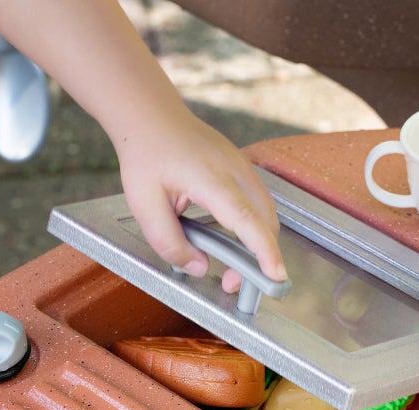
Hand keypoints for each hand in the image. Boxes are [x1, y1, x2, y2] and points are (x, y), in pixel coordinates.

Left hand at [116, 107, 286, 292]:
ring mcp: (244, 167)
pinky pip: (259, 205)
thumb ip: (169, 241)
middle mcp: (235, 170)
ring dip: (258, 246)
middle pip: (266, 221)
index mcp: (210, 178)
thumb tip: (201, 267)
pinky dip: (255, 229)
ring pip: (267, 215)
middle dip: (259, 259)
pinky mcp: (244, 170)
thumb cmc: (146, 155)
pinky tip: (234, 241)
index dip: (263, 250)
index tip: (275, 275)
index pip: (246, 219)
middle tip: (232, 284)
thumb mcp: (143, 204)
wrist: (152, 116)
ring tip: (233, 269)